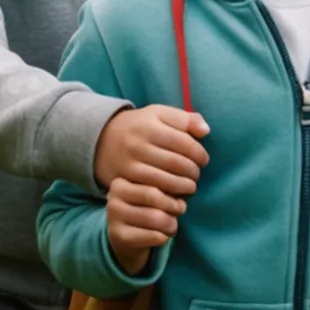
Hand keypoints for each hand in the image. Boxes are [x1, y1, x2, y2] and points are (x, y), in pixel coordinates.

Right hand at [95, 105, 209, 195]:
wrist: (104, 139)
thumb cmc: (141, 126)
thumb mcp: (160, 114)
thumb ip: (185, 119)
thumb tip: (206, 131)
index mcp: (150, 124)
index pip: (183, 142)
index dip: (198, 153)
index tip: (203, 159)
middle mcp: (138, 144)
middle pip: (175, 163)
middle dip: (192, 172)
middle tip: (197, 175)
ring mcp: (130, 163)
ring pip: (164, 179)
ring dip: (183, 186)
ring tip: (190, 186)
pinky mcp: (125, 180)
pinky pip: (150, 191)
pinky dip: (167, 194)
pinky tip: (174, 193)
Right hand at [106, 177, 186, 274]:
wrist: (126, 239)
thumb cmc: (146, 209)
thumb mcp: (155, 192)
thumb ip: (168, 186)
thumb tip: (188, 186)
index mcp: (122, 179)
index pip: (154, 176)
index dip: (177, 183)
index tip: (190, 189)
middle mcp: (114, 195)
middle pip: (154, 196)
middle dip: (174, 204)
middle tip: (182, 208)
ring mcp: (114, 217)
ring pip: (155, 217)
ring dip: (171, 223)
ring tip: (173, 224)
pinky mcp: (119, 237)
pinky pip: (153, 236)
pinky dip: (164, 237)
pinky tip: (163, 236)